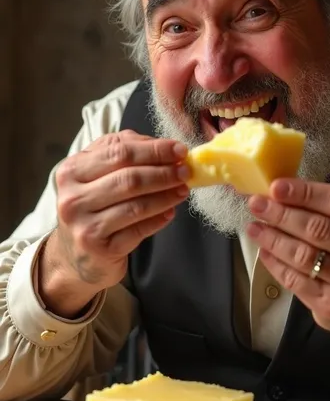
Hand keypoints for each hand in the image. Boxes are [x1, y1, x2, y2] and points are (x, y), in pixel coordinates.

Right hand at [39, 130, 189, 316]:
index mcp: (72, 170)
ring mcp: (84, 225)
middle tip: (186, 171)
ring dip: (166, 196)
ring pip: (136, 205)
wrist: (76, 255)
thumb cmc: (94, 206)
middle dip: (164, 173)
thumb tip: (163, 146)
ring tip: (183, 190)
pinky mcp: (99, 249)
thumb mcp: (99, 173)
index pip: (119, 152)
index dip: (154, 149)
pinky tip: (170, 212)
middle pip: (129, 178)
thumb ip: (124, 150)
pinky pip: (138, 231)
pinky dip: (158, 219)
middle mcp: (73, 198)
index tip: (180, 149)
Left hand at [247, 179, 329, 360]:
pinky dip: (275, 263)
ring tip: (255, 226)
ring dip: (273, 238)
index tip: (276, 187)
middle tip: (257, 204)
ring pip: (303, 255)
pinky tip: (264, 251)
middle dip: (281, 214)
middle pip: (318, 229)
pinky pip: (296, 280)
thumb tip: (283, 191)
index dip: (304, 193)